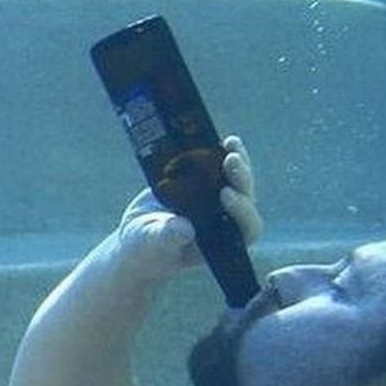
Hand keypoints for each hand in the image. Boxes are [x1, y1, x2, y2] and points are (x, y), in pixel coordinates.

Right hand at [117, 135, 259, 281]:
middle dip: (241, 178)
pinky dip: (222, 154)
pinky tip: (221, 140)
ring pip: (238, 180)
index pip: (247, 228)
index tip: (225, 194)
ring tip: (230, 142)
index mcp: (222, 240)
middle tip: (231, 159)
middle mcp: (227, 220)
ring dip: (237, 161)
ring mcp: (219, 202)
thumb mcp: (151, 241)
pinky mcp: (208, 186)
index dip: (242, 210)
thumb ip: (167, 237)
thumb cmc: (146, 246)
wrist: (138, 236)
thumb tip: (185, 229)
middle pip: (246, 197)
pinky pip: (222, 169)